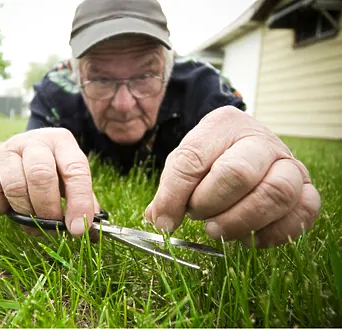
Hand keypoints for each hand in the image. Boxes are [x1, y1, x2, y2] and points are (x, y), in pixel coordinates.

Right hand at [0, 127, 99, 235]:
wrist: (25, 148)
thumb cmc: (54, 169)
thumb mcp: (72, 178)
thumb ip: (84, 201)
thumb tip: (90, 231)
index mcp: (61, 141)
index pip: (75, 169)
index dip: (79, 202)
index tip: (78, 229)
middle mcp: (34, 141)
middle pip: (40, 175)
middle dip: (48, 208)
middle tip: (51, 225)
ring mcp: (7, 150)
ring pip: (14, 185)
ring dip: (25, 211)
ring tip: (32, 220)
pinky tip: (8, 209)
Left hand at [145, 106, 320, 247]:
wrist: (245, 146)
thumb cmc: (212, 157)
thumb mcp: (184, 162)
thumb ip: (170, 189)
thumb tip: (160, 221)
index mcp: (224, 125)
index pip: (193, 160)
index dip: (174, 195)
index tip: (164, 220)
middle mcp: (262, 141)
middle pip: (239, 174)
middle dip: (211, 204)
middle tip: (199, 217)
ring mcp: (289, 165)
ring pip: (277, 194)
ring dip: (241, 221)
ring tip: (218, 229)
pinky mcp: (305, 191)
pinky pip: (302, 215)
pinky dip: (273, 234)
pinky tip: (246, 238)